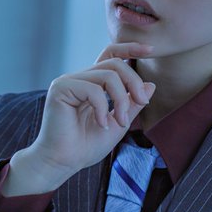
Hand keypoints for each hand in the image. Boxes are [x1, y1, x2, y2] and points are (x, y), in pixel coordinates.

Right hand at [3, 42, 155, 194]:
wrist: (63, 163)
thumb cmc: (85, 146)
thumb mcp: (118, 123)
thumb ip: (132, 104)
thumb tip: (150, 85)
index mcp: (91, 84)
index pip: (111, 56)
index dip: (130, 48)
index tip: (151, 49)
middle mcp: (79, 78)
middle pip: (115, 64)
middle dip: (134, 82)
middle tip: (143, 102)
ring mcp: (68, 81)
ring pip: (108, 76)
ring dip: (121, 100)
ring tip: (120, 122)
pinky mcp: (61, 88)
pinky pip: (94, 89)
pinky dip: (103, 108)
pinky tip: (101, 124)